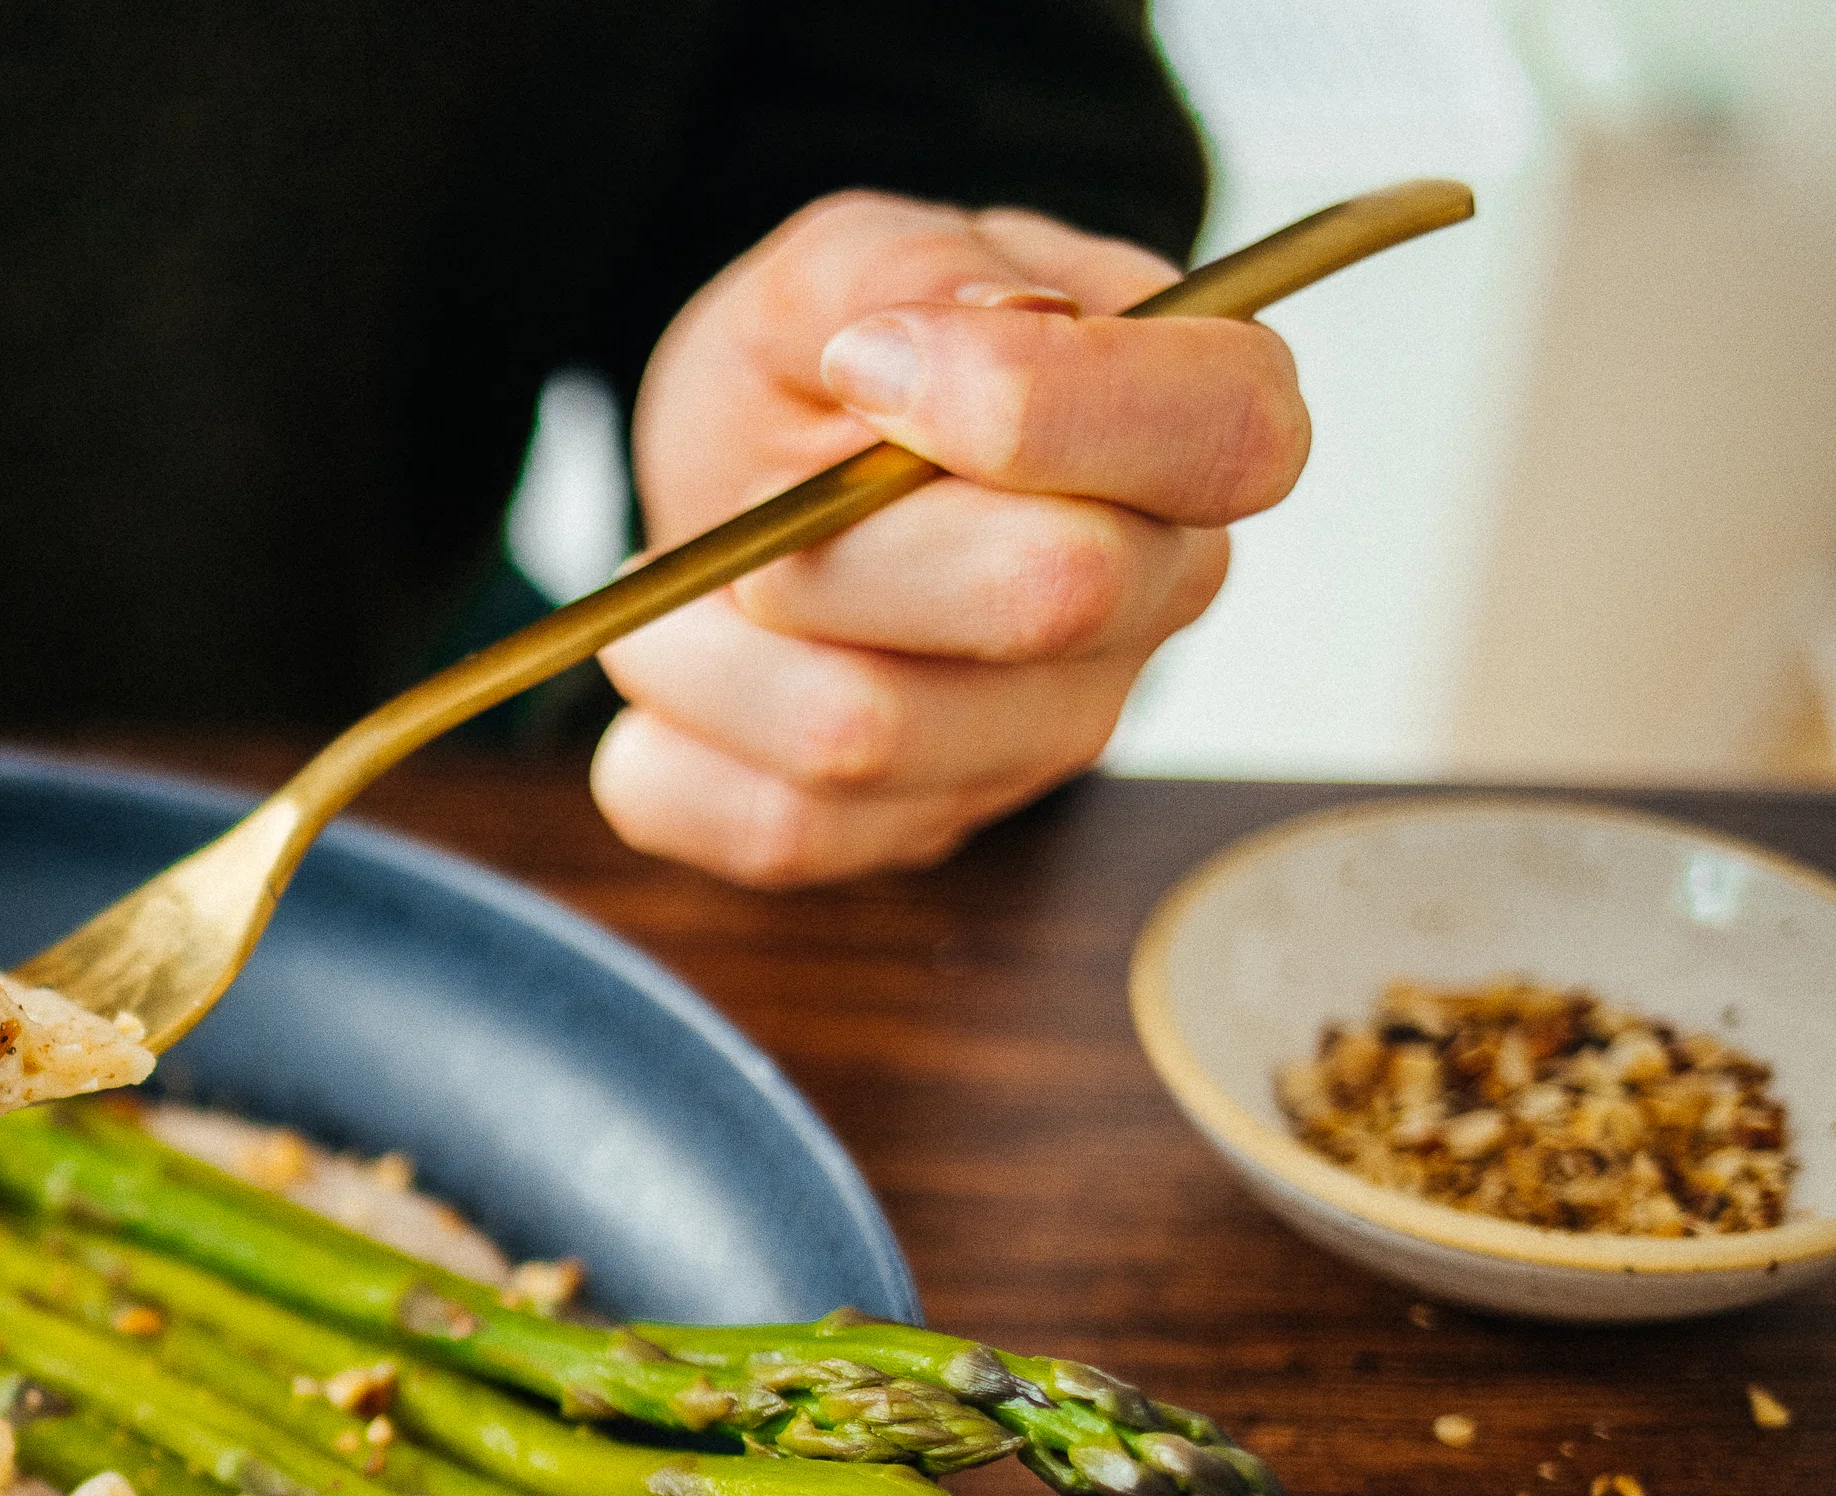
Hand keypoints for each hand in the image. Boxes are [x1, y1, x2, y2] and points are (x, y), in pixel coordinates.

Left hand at [593, 192, 1308, 887]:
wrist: (749, 480)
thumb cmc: (828, 366)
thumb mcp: (842, 263)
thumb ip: (917, 268)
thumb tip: (991, 332)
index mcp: (1192, 420)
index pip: (1225, 434)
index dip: (1044, 407)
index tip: (863, 368)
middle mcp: (1153, 594)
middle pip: (1044, 597)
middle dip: (836, 541)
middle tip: (748, 509)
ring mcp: (1046, 732)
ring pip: (869, 735)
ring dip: (707, 647)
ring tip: (674, 579)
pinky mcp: (926, 829)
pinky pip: (779, 836)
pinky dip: (667, 754)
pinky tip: (672, 670)